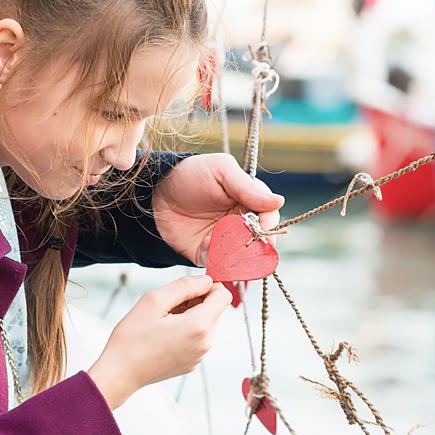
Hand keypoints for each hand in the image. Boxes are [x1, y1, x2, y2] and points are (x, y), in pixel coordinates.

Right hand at [88, 274, 230, 409]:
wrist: (119, 373)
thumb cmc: (132, 337)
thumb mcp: (154, 300)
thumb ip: (184, 286)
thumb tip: (206, 280)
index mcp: (199, 326)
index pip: (223, 295)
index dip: (208, 285)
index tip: (187, 287)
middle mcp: (205, 343)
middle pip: (214, 310)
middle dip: (196, 301)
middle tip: (167, 305)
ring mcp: (199, 356)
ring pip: (205, 324)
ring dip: (190, 316)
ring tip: (162, 321)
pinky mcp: (190, 364)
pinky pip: (196, 339)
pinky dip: (185, 331)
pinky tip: (162, 335)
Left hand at [151, 153, 284, 265]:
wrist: (156, 192)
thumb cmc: (191, 174)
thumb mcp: (221, 171)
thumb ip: (247, 187)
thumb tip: (279, 202)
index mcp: (248, 201)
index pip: (268, 217)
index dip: (269, 225)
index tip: (264, 231)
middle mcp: (240, 223)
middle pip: (258, 241)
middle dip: (254, 245)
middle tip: (245, 243)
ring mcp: (224, 240)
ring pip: (241, 256)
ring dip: (235, 253)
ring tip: (220, 241)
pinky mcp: (207, 254)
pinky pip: (218, 263)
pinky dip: (215, 257)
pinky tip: (205, 242)